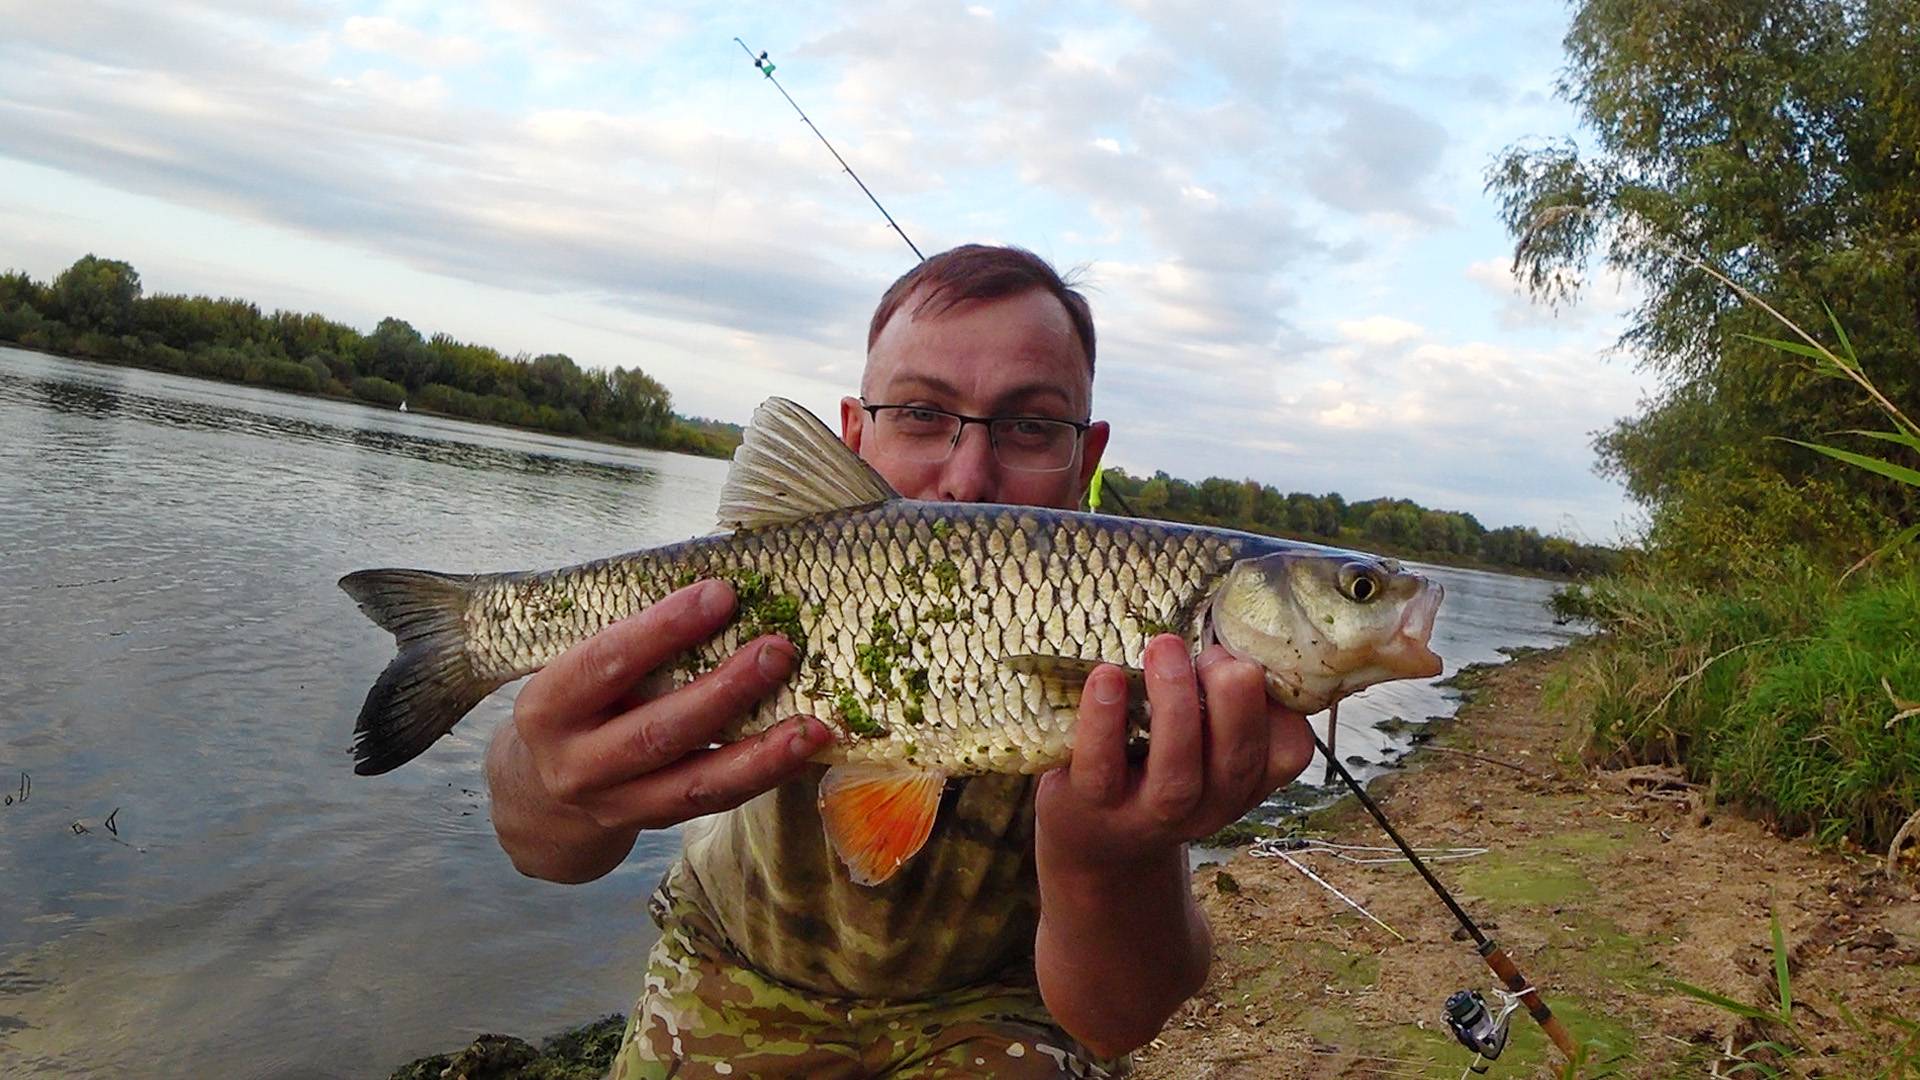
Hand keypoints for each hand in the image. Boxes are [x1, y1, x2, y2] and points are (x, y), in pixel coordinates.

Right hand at [490, 579, 833, 876]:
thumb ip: (632, 642)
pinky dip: (761, 776)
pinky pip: (712, 801)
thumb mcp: (577, 672)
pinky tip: (801, 749)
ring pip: (693, 781)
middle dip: (724, 690)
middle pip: (656, 730)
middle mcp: (575, 763)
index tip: (720, 594)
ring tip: (811, 724)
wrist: (540, 799)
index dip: (664, 629)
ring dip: (759, 752)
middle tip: (778, 650)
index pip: (606, 661)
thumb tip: (722, 591)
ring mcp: (614, 803)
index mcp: (548, 706)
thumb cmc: (575, 708)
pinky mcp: (653, 824)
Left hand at [1035, 634, 1314, 869]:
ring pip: (1176, 771)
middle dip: (1234, 700)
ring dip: (1175, 705)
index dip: (1282, 707)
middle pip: (1236, 760)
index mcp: (1242, 780)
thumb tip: (1229, 630)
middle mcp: (1207, 804)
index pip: (1288, 753)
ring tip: (1165, 647)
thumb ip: (1219, 698)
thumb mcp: (1201, 743)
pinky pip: (1103, 767)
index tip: (1253, 659)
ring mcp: (1150, 813)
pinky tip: (1106, 676)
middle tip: (1217, 654)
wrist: (1092, 836)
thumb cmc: (1153, 765)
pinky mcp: (1094, 804)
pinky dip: (1104, 720)